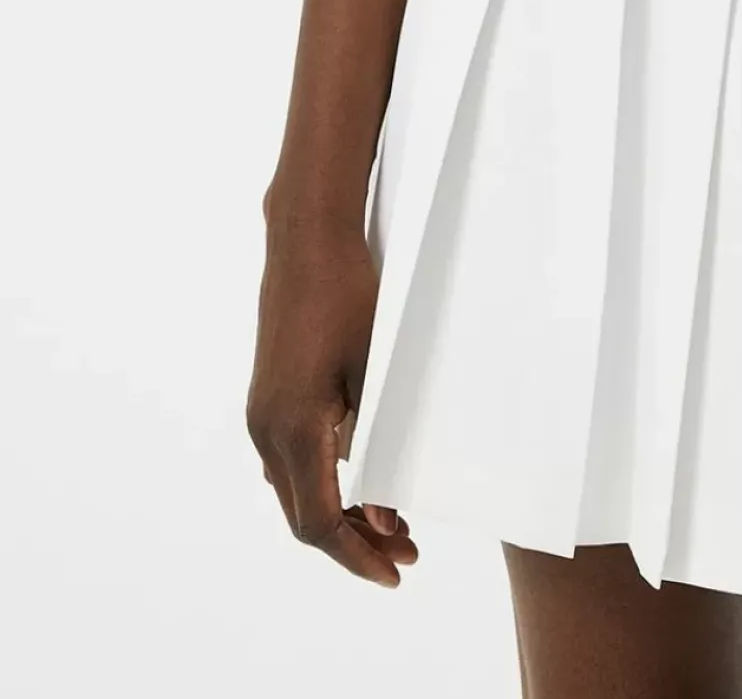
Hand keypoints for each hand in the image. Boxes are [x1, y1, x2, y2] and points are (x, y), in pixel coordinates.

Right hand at [245, 216, 419, 586]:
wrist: (306, 240)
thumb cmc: (349, 296)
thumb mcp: (375, 372)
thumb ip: (378, 448)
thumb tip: (387, 518)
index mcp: (293, 428)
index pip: (319, 523)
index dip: (357, 556)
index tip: (394, 574)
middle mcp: (266, 430)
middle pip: (304, 518)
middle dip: (354, 545)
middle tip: (407, 554)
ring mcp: (261, 415)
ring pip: (295, 493)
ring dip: (340, 516)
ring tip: (393, 526)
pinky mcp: (267, 400)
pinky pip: (289, 464)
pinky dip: (323, 485)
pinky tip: (361, 486)